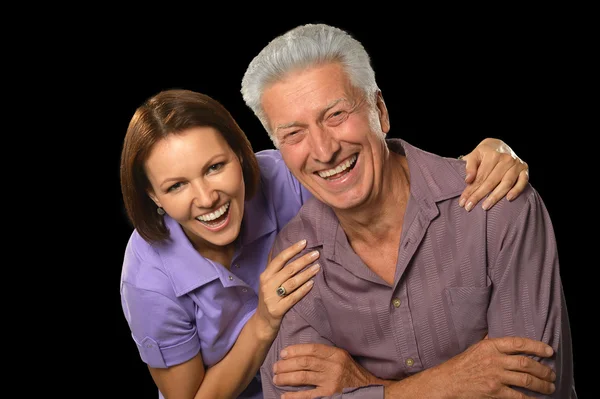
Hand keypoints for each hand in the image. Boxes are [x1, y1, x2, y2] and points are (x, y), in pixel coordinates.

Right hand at [256, 240, 320, 337]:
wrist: (262, 322)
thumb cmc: (269, 297)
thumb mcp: (267, 281)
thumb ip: (273, 266)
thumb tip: (278, 246)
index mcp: (265, 275)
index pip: (280, 259)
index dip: (292, 250)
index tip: (305, 242)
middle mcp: (267, 284)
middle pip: (288, 270)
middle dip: (304, 260)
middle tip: (316, 254)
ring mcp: (272, 297)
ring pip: (292, 283)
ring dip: (306, 274)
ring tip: (317, 267)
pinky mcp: (278, 309)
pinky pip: (294, 297)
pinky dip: (303, 290)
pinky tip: (312, 284)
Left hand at [273, 344, 381, 398]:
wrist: (370, 390)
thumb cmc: (353, 374)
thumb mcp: (342, 358)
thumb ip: (326, 355)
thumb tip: (301, 353)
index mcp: (336, 354)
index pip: (311, 349)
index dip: (295, 350)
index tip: (283, 353)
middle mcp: (333, 366)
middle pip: (304, 362)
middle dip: (286, 364)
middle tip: (275, 367)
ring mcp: (331, 382)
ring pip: (303, 377)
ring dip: (286, 378)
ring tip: (276, 378)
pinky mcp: (330, 395)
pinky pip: (308, 396)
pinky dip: (294, 396)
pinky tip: (284, 396)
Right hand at [412, 336, 555, 397]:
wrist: (448, 381)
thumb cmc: (462, 365)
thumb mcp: (476, 348)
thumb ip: (490, 342)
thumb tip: (501, 335)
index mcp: (490, 346)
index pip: (519, 343)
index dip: (537, 346)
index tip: (549, 350)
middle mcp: (494, 360)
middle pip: (526, 363)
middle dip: (543, 369)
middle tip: (551, 374)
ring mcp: (495, 377)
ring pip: (526, 380)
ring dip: (542, 384)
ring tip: (550, 386)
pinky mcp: (495, 392)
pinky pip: (518, 396)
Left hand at [459, 138, 528, 211]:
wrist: (499, 145)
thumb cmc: (484, 153)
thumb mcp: (474, 155)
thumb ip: (469, 167)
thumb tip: (468, 180)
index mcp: (492, 155)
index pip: (480, 177)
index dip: (470, 190)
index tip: (462, 201)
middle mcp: (505, 159)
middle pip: (491, 181)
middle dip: (479, 195)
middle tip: (469, 207)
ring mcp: (516, 164)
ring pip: (506, 183)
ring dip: (495, 196)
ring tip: (485, 206)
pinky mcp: (524, 169)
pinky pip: (523, 181)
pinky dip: (517, 190)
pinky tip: (509, 199)